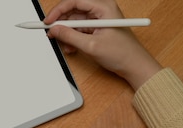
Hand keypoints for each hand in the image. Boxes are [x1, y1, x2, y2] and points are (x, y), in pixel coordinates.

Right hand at [44, 0, 161, 89]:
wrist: (134, 66)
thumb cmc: (123, 54)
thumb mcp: (91, 45)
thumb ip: (70, 36)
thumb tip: (54, 30)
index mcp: (104, 7)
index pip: (75, 1)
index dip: (58, 10)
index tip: (47, 21)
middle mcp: (101, 10)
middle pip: (73, 11)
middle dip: (62, 24)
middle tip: (52, 34)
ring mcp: (99, 19)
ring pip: (75, 22)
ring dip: (68, 34)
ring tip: (67, 46)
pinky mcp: (97, 28)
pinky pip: (80, 30)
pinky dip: (73, 39)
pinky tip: (73, 48)